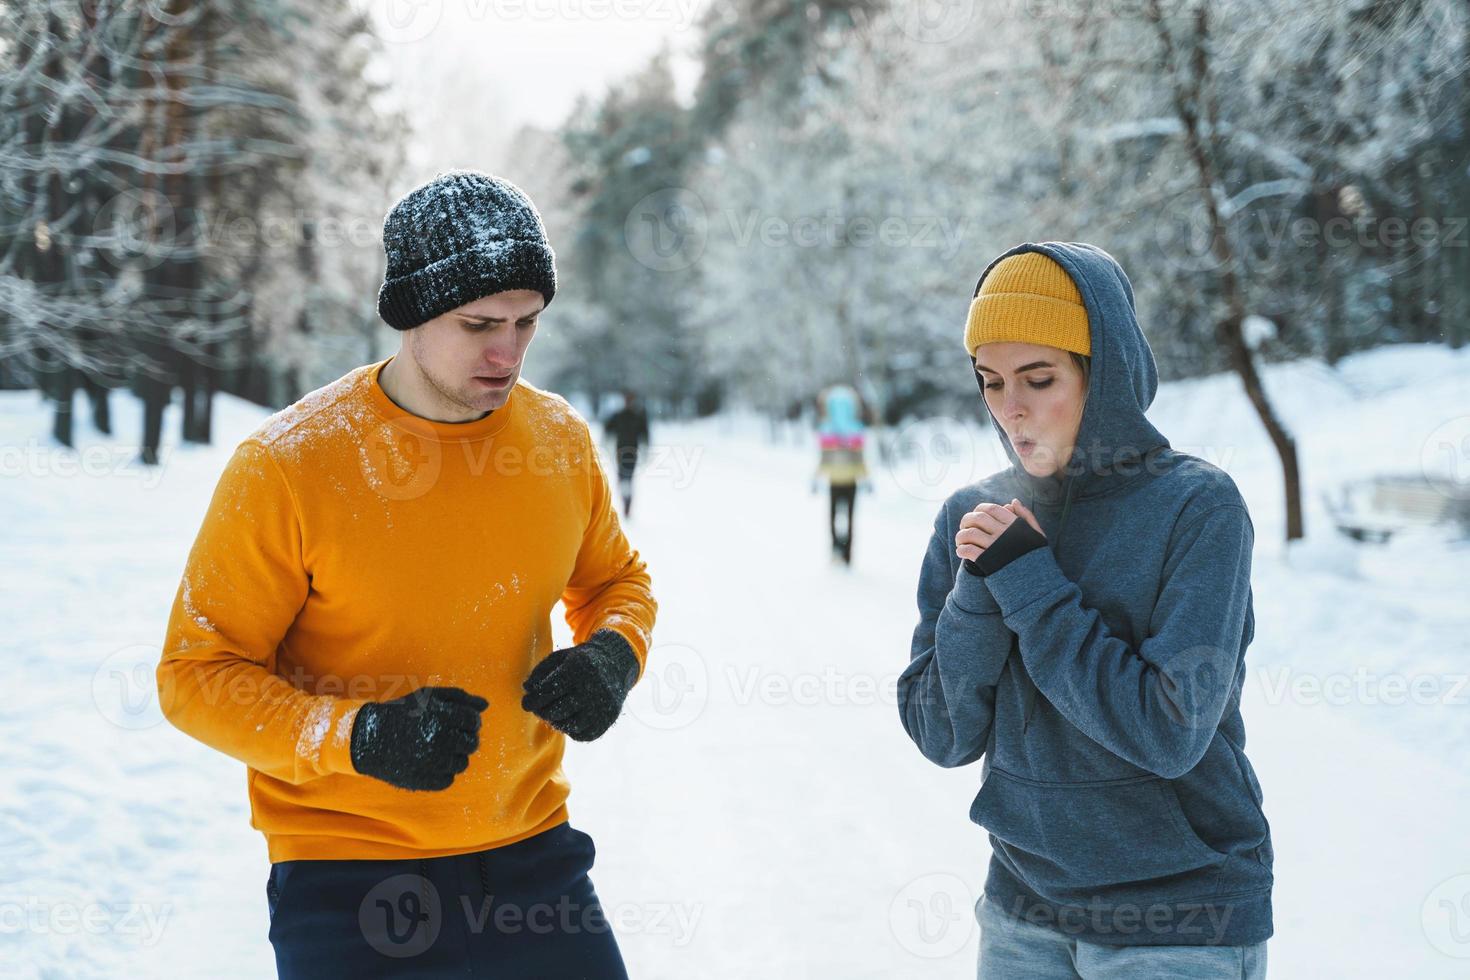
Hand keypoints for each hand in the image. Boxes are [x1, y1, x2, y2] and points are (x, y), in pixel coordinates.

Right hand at [349, 686, 486, 790]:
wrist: (367, 737)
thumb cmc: (402, 712)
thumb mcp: (429, 697)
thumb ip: (460, 698)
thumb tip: (486, 705)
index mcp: (444, 717)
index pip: (474, 722)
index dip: (469, 722)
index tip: (458, 723)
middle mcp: (441, 740)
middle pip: (472, 744)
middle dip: (464, 739)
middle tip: (447, 736)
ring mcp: (433, 762)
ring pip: (462, 764)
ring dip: (454, 756)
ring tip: (436, 749)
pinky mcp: (425, 780)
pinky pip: (448, 780)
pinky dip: (442, 772)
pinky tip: (428, 762)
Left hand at [521, 630, 640, 741]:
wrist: (616, 665)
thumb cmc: (581, 661)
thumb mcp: (562, 657)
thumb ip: (541, 671)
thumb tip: (526, 689)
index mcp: (578, 670)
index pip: (547, 692)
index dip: (532, 700)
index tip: (526, 703)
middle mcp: (592, 689)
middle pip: (556, 711)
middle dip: (541, 711)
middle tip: (537, 709)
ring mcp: (601, 707)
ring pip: (568, 726)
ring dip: (556, 721)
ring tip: (553, 713)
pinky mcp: (607, 720)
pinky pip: (582, 735)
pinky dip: (571, 730)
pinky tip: (569, 718)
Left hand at [956, 498, 1043, 561]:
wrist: (1037, 583)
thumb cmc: (1036, 558)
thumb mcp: (1037, 535)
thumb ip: (1026, 517)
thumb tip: (1013, 501)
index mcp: (1015, 525)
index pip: (991, 508)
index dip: (979, 509)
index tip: (975, 515)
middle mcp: (1004, 533)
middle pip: (977, 518)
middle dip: (966, 520)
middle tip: (964, 527)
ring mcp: (995, 547)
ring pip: (969, 533)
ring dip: (961, 536)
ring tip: (960, 541)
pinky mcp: (987, 561)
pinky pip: (968, 550)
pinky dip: (961, 549)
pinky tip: (961, 552)